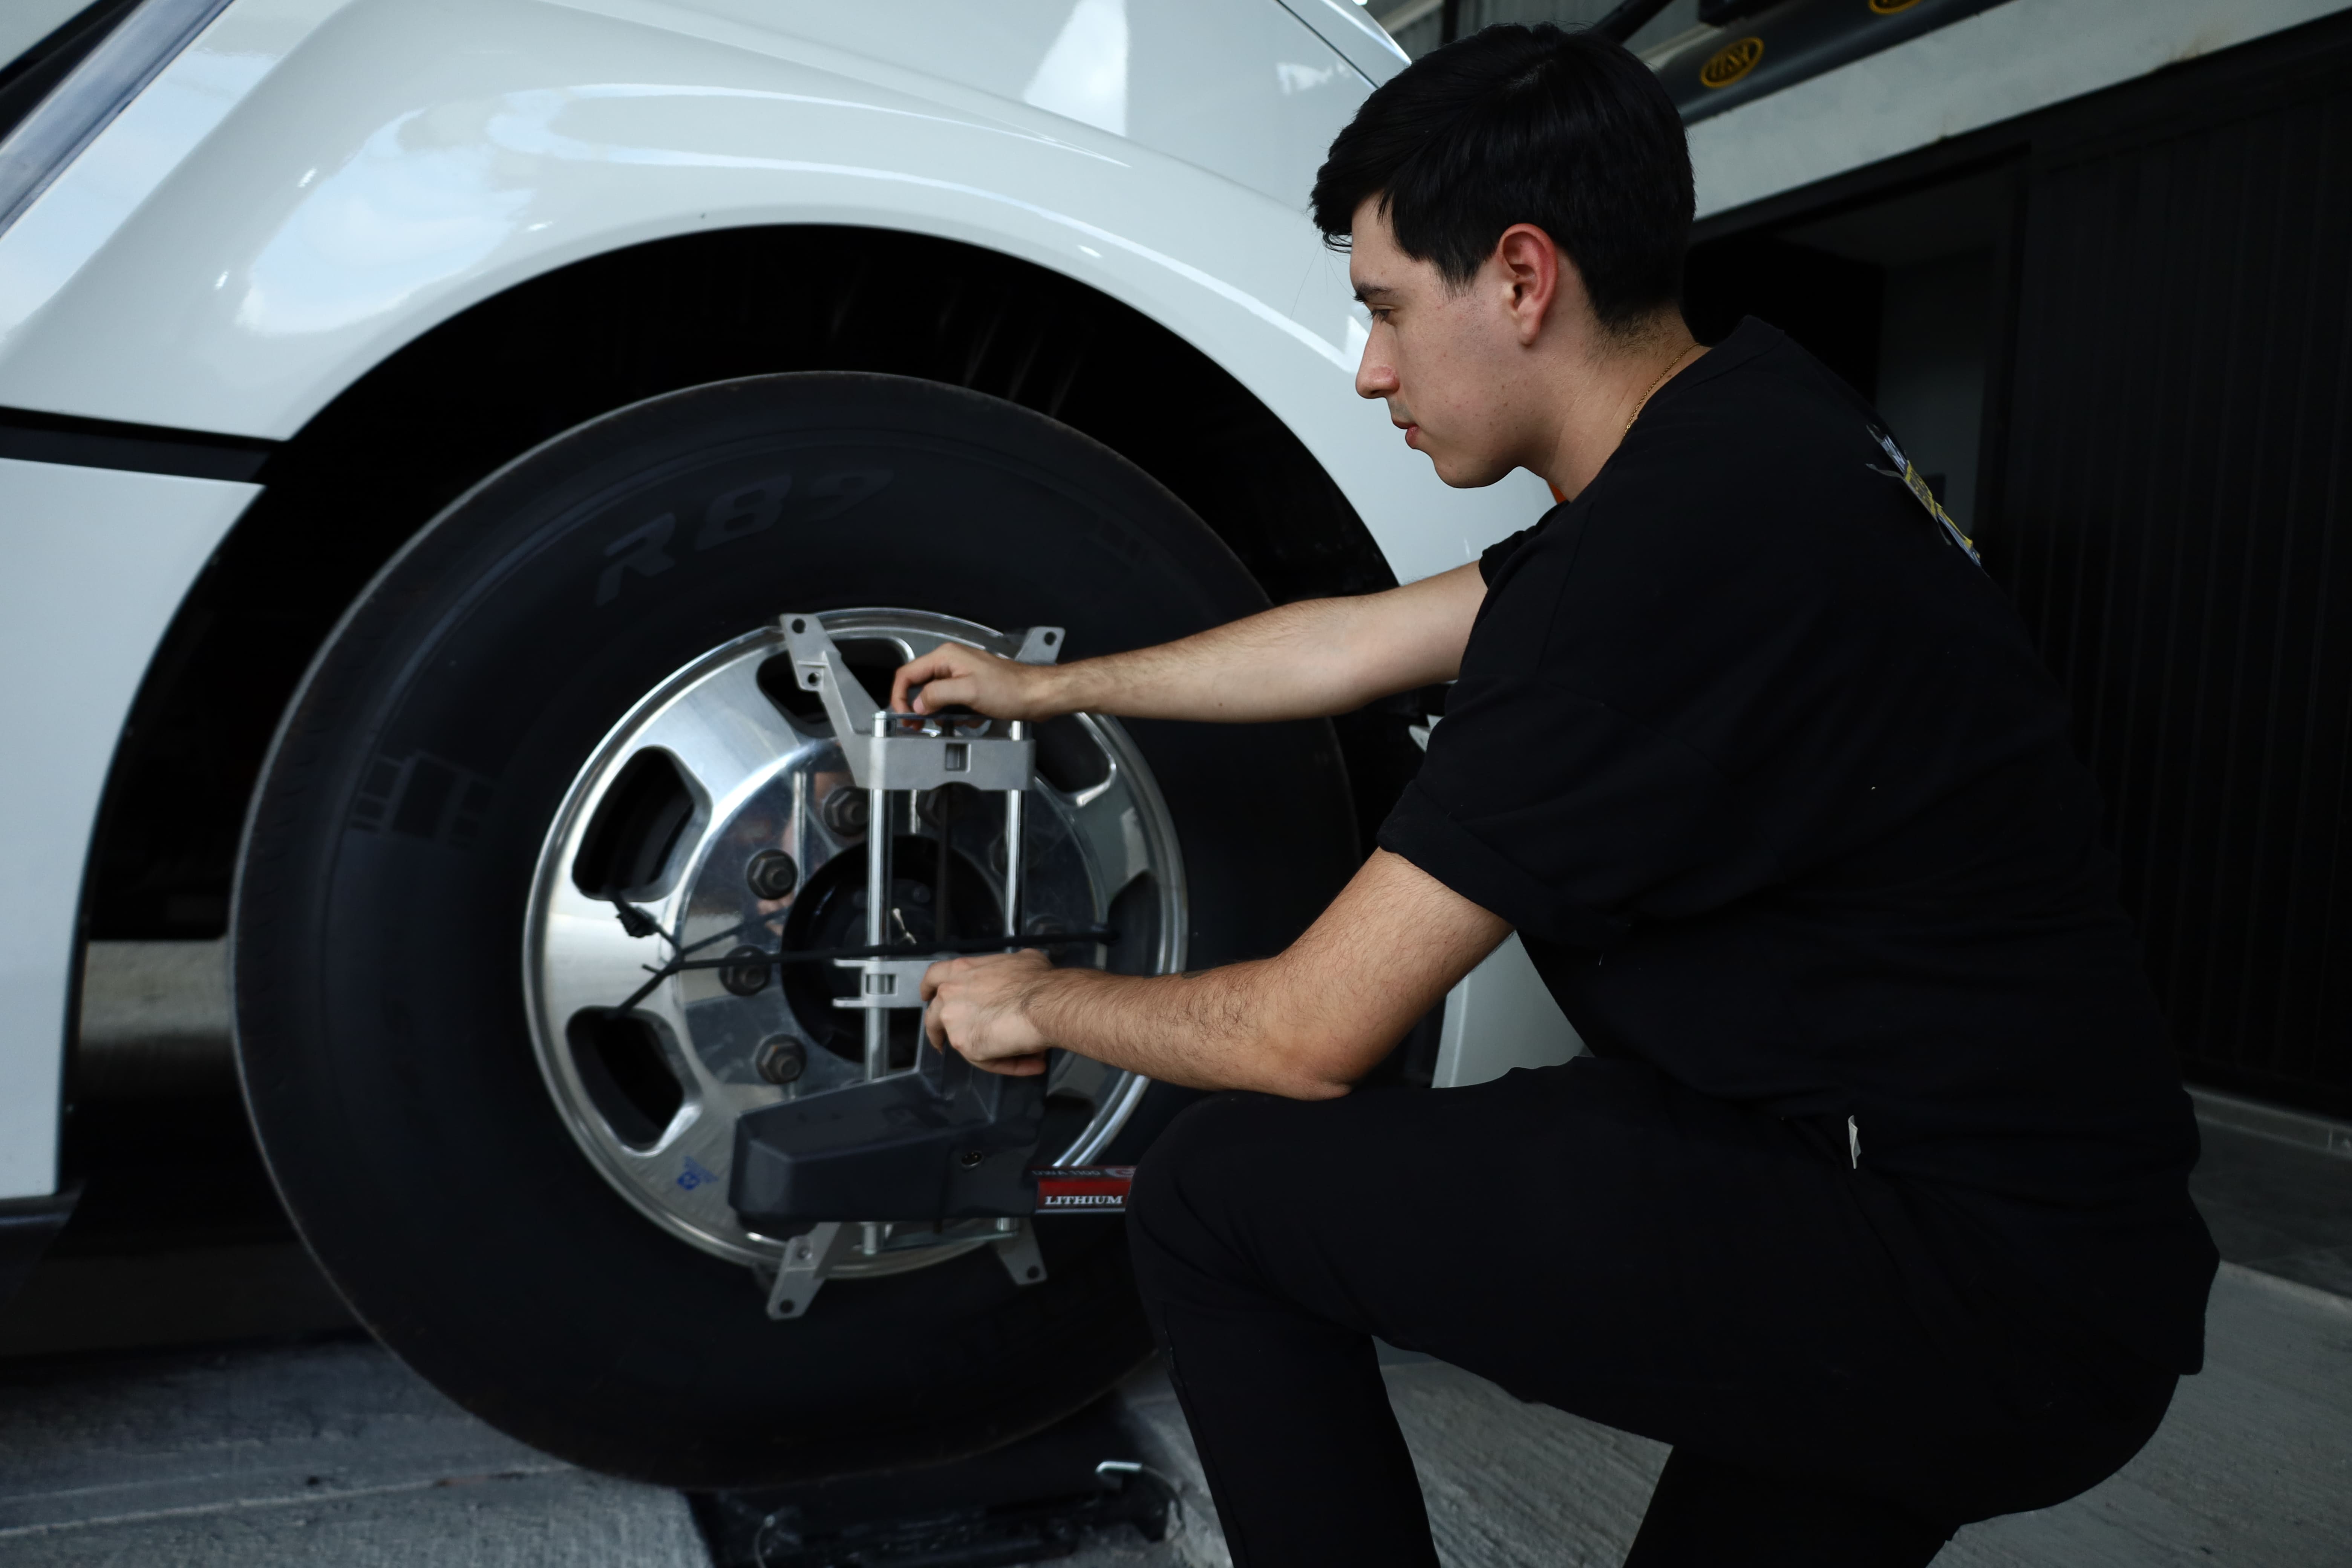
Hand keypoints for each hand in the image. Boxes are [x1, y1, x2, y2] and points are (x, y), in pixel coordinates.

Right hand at [891, 641, 1061, 717]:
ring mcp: (961, 674)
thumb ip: (937, 695)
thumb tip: (917, 704)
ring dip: (940, 713)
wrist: (1037, 695)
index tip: (904, 717)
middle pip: (919, 685)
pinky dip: (957, 714)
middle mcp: (951, 662)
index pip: (907, 674)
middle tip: (918, 727)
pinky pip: (952, 702)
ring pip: (936, 696)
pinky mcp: (971, 687)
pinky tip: (970, 720)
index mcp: (946, 657)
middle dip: (918, 708)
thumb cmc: (1010, 689)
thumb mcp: (968, 692)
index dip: (900, 697)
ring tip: (951, 723)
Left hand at [921, 949, 1058, 1075]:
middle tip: (955, 1038)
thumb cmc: (1038, 979)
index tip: (927, 997)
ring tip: (1020, 1054)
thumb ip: (1007, 969)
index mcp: (961, 970)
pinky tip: (1033, 1063)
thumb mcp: (1021, 960)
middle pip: (934, 1014)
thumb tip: (1019, 975)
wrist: (1045, 1004)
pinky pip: (985, 1060)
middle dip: (940, 1028)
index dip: (929, 988)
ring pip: (960, 1041)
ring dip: (985, 1049)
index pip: (934, 976)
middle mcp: (950, 994)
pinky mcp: (965, 1045)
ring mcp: (953, 1021)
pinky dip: (1008, 1063)